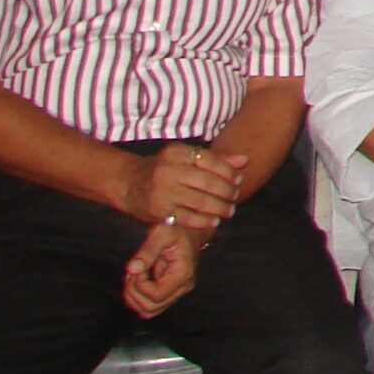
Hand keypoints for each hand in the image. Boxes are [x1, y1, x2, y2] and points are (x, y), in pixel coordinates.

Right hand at [118, 142, 245, 230]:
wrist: (128, 183)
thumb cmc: (163, 168)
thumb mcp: (185, 158)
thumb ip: (216, 159)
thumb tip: (245, 160)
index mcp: (177, 152)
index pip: (212, 161)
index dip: (229, 172)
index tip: (238, 181)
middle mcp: (168, 170)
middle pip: (209, 183)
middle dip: (227, 192)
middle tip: (235, 197)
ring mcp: (163, 191)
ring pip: (201, 202)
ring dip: (220, 208)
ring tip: (229, 211)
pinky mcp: (159, 211)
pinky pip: (188, 218)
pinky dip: (204, 221)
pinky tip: (213, 221)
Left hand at [122, 220, 205, 316]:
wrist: (188, 231)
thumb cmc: (176, 230)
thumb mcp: (161, 234)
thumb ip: (147, 251)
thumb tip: (131, 269)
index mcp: (183, 274)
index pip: (156, 295)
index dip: (140, 285)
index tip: (138, 267)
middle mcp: (183, 288)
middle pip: (150, 307)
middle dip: (134, 291)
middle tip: (133, 272)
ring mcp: (177, 292)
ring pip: (148, 311)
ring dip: (134, 296)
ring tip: (134, 276)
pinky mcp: (169, 293)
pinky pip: (149, 307)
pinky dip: (137, 298)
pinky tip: (137, 281)